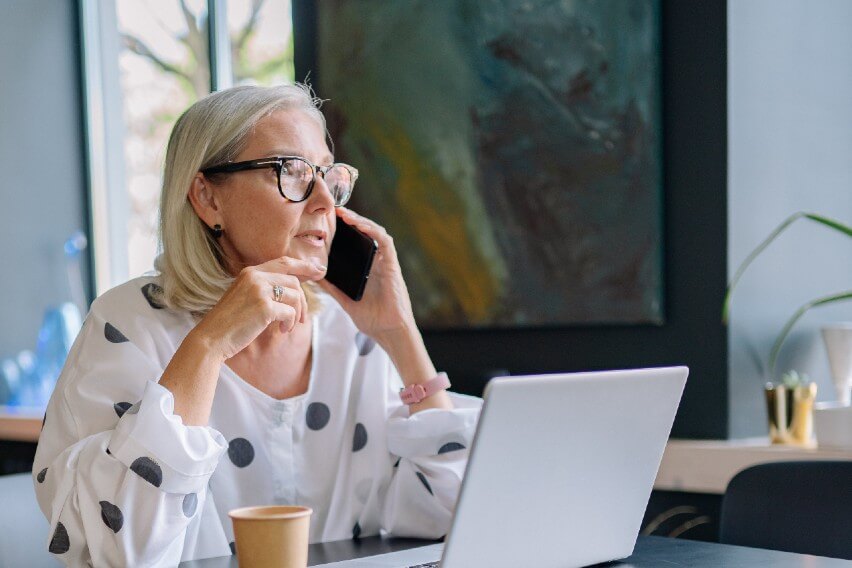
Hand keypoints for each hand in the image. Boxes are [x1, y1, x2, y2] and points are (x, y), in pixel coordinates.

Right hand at [192, 256, 326, 359]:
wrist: (211, 338)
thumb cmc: (229, 322)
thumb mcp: (245, 297)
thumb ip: (264, 289)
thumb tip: (295, 289)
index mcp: (250, 272)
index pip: (284, 262)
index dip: (304, 266)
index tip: (320, 270)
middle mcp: (255, 276)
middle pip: (294, 281)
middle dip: (302, 301)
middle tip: (301, 319)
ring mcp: (259, 290)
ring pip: (295, 296)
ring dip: (297, 314)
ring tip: (288, 326)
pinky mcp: (264, 307)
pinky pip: (290, 312)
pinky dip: (290, 323)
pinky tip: (282, 330)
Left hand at [317, 207, 416, 343]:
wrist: (389, 332)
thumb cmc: (371, 319)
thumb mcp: (345, 300)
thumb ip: (332, 287)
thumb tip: (314, 276)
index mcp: (366, 269)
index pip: (356, 243)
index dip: (344, 230)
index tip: (328, 221)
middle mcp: (376, 262)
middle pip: (365, 234)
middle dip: (351, 220)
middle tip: (333, 210)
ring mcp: (385, 263)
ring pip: (375, 233)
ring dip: (360, 221)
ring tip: (344, 214)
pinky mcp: (392, 265)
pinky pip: (385, 242)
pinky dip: (373, 231)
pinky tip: (361, 225)